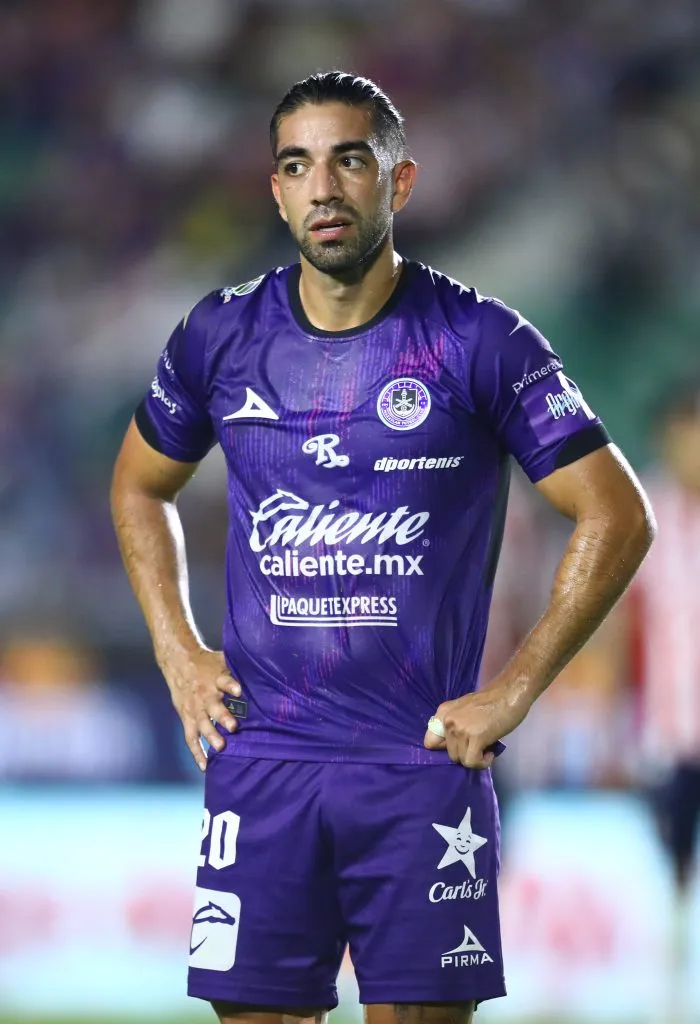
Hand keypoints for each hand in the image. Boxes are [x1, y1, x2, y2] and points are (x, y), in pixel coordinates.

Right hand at [160, 648, 241, 771]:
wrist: (179, 663)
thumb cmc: (207, 663)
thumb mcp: (222, 659)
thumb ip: (239, 666)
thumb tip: (267, 664)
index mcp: (216, 678)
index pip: (224, 680)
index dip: (231, 685)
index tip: (239, 690)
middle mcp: (206, 695)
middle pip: (213, 706)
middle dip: (222, 717)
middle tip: (233, 727)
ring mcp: (195, 708)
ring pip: (202, 724)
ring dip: (211, 735)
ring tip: (221, 747)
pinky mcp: (187, 718)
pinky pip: (191, 738)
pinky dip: (196, 752)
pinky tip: (205, 766)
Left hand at [423, 681, 531, 768]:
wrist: (511, 693)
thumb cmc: (492, 701)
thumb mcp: (464, 710)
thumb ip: (455, 724)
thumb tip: (454, 746)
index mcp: (443, 712)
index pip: (430, 742)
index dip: (446, 748)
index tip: (462, 746)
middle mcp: (448, 720)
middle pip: (450, 754)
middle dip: (465, 753)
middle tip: (480, 746)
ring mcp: (460, 729)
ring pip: (461, 760)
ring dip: (475, 758)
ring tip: (487, 748)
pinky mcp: (475, 737)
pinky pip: (472, 762)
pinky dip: (482, 763)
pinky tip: (490, 754)